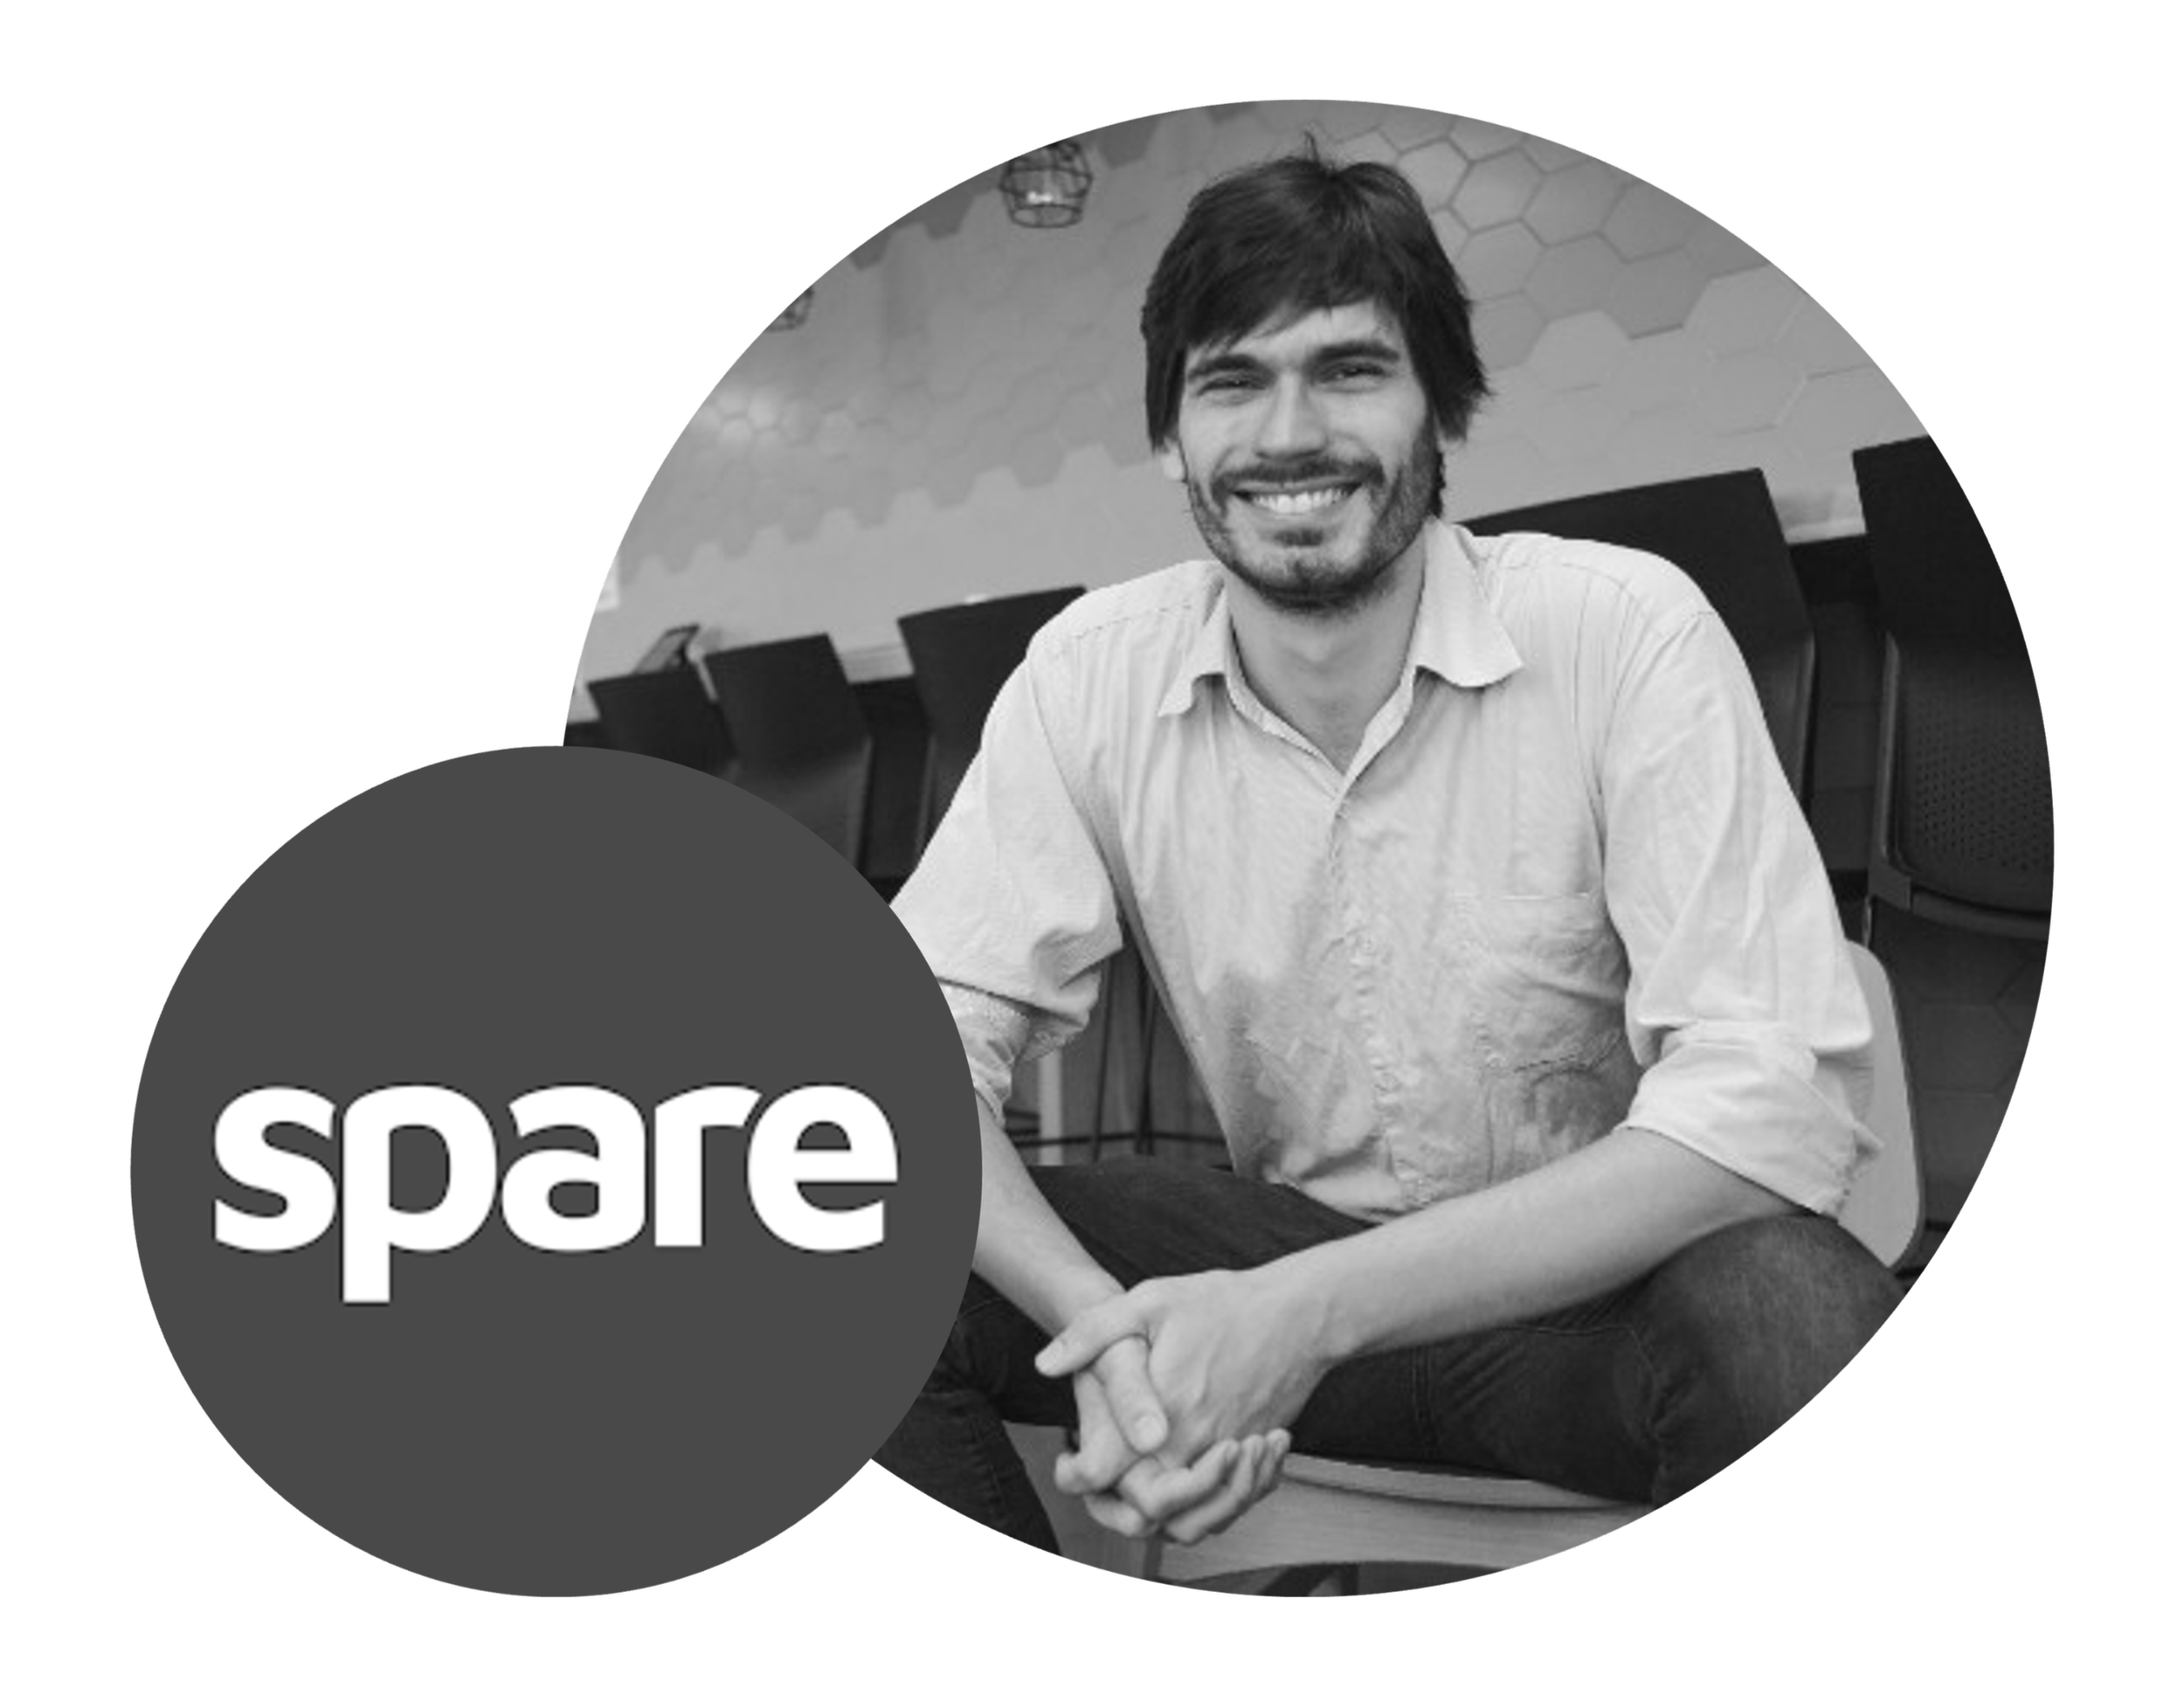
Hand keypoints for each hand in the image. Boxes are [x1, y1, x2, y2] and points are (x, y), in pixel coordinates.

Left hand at [1038, 1268, 1326, 1540]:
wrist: (1303, 1313)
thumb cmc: (1228, 1304)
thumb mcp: (1150, 1302)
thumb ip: (1092, 1333)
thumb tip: (1046, 1363)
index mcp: (1160, 1416)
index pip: (1107, 1477)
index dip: (1078, 1478)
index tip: (1069, 1463)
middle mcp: (1195, 1446)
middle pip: (1149, 1513)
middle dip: (1120, 1508)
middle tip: (1103, 1486)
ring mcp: (1230, 1456)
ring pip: (1195, 1520)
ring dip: (1169, 1513)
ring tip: (1145, 1486)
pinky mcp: (1256, 1455)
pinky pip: (1231, 1502)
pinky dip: (1212, 1501)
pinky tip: (1195, 1472)